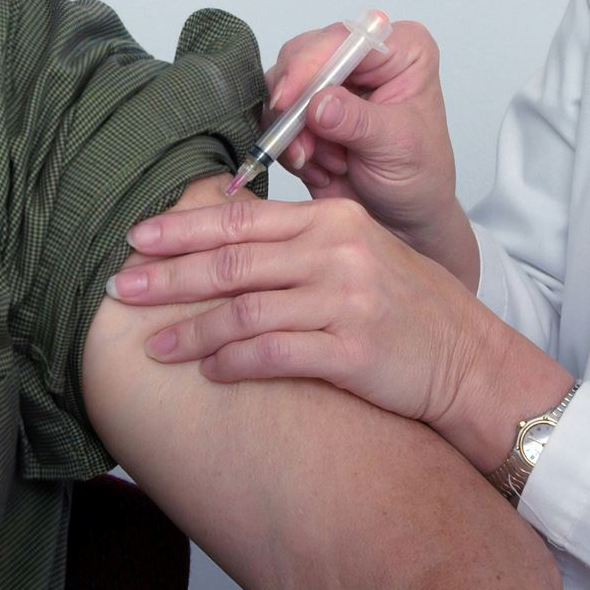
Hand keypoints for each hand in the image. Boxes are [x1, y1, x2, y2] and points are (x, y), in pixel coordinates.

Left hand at [108, 197, 499, 434]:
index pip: (242, 217)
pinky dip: (234, 363)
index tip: (137, 238)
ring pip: (245, 310)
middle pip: (232, 260)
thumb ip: (299, 239)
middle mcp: (336, 252)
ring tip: (155, 346)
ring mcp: (345, 301)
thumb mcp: (357, 250)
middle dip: (169, 276)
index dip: (183, 228)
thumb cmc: (407, 305)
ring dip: (192, 330)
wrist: (467, 357)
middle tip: (122, 287)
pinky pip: (275, 354)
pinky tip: (209, 372)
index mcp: (332, 219)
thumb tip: (225, 233)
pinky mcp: (352, 351)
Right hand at [267, 20, 475, 284]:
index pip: (345, 38)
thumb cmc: (419, 178)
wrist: (403, 219)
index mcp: (400, 50)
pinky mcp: (305, 109)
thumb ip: (358, 122)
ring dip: (293, 131)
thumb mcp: (398, 147)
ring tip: (323, 162)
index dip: (312, 64)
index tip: (290, 99)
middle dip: (296, 104)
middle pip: (303, 55)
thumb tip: (319, 103)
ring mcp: (330, 83)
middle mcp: (362, 58)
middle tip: (302, 144)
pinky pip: (274, 117)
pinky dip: (289, 147)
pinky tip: (319, 167)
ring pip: (282, 86)